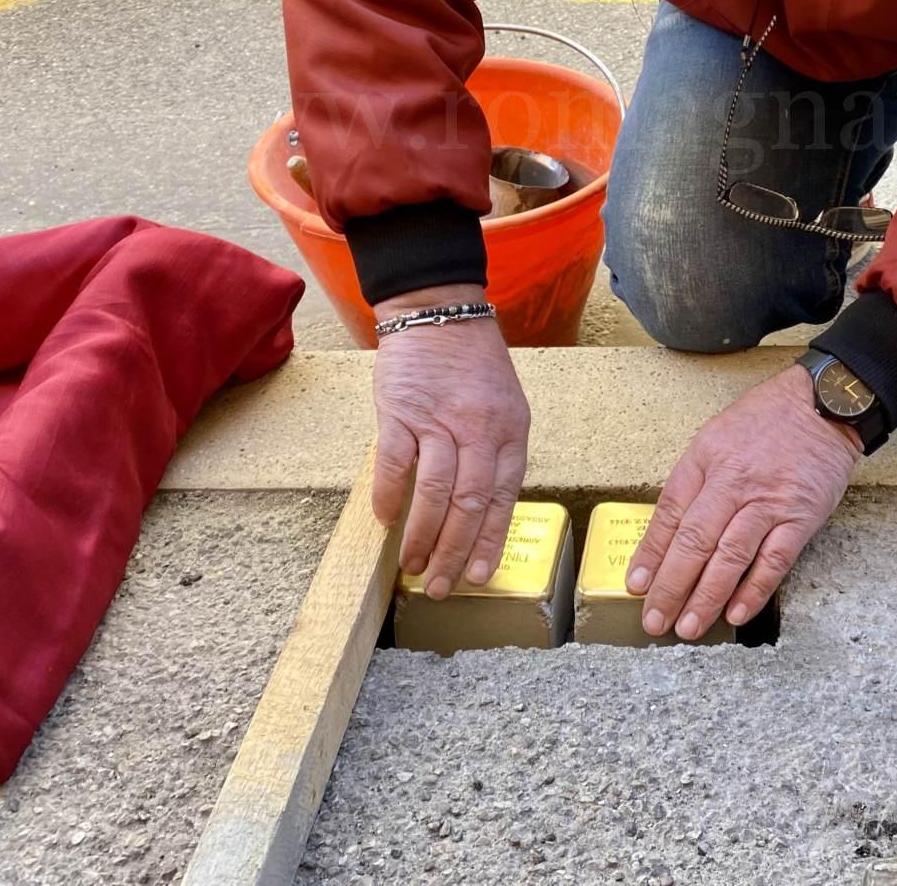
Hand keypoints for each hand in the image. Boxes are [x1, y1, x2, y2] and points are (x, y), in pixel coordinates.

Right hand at [369, 284, 530, 597]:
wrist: (438, 311)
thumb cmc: (472, 364)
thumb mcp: (504, 405)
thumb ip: (497, 453)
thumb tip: (483, 511)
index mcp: (511, 430)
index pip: (504, 497)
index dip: (491, 541)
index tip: (479, 576)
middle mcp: (480, 428)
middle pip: (470, 504)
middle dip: (456, 553)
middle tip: (441, 586)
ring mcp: (439, 420)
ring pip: (436, 492)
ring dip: (423, 536)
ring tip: (414, 566)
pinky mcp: (401, 411)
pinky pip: (395, 464)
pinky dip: (389, 497)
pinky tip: (385, 521)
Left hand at [627, 363, 861, 639]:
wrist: (825, 405)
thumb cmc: (766, 421)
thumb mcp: (716, 436)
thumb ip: (694, 480)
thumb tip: (668, 530)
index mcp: (706, 459)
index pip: (670, 513)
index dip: (651, 553)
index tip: (636, 585)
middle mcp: (733, 482)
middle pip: (694, 541)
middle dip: (671, 586)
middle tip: (655, 620)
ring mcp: (769, 502)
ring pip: (730, 557)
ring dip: (706, 597)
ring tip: (688, 627)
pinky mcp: (800, 518)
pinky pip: (773, 561)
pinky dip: (754, 590)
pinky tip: (735, 613)